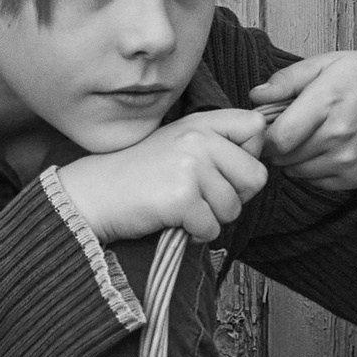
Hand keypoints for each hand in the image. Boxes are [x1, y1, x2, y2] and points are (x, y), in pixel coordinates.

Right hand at [54, 107, 268, 245]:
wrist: (95, 194)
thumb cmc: (140, 174)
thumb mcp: (179, 141)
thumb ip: (217, 141)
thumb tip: (261, 154)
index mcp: (201, 122)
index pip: (256, 128)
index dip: (249, 155)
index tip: (225, 167)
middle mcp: (199, 139)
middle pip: (255, 177)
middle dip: (235, 196)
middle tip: (202, 196)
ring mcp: (190, 167)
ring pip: (234, 208)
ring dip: (212, 218)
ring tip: (182, 207)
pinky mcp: (181, 198)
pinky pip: (212, 228)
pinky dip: (197, 234)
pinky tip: (175, 221)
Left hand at [250, 51, 356, 193]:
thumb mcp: (332, 63)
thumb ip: (289, 79)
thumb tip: (255, 95)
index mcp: (328, 100)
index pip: (276, 138)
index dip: (264, 134)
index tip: (267, 124)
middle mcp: (338, 135)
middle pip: (283, 157)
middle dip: (277, 146)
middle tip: (288, 129)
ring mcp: (349, 160)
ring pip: (297, 172)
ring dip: (294, 159)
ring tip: (309, 137)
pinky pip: (317, 182)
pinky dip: (313, 170)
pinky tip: (326, 149)